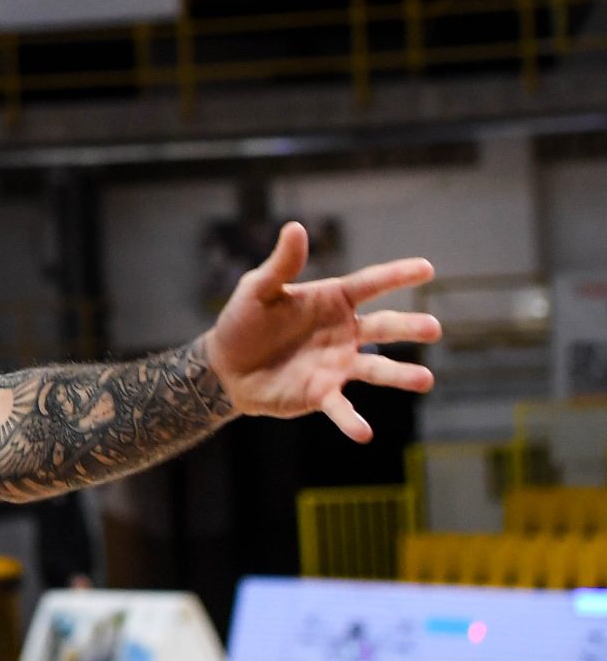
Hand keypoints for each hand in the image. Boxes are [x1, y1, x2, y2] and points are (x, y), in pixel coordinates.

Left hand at [207, 221, 440, 441]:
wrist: (224, 367)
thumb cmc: (243, 322)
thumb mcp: (258, 289)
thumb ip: (281, 264)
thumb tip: (295, 227)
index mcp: (332, 301)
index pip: (369, 285)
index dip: (397, 276)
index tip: (427, 268)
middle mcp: (344, 333)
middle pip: (384, 327)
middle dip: (409, 328)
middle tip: (434, 328)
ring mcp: (338, 365)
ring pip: (376, 369)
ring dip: (400, 375)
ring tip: (425, 380)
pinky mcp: (322, 394)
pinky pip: (341, 407)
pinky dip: (351, 420)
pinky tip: (364, 433)